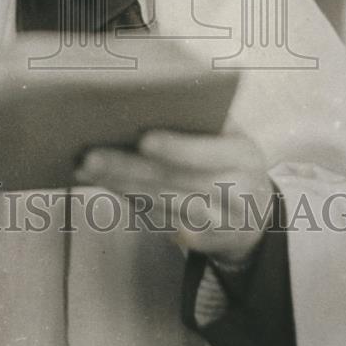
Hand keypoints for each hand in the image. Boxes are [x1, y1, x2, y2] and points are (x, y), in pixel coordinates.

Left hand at [76, 128, 272, 264]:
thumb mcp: (230, 135)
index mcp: (243, 154)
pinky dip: (136, 207)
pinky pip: (164, 225)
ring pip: (164, 205)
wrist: (259, 213)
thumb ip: (200, 121)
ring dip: (122, 186)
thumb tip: (146, 102)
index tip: (143, 140)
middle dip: (128, 168)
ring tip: (87, 168)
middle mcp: (236, 191)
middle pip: (175, 181)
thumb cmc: (230, 159)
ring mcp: (222, 223)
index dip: (176, 148)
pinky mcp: (205, 244)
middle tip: (90, 156)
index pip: (206, 153)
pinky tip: (109, 191)